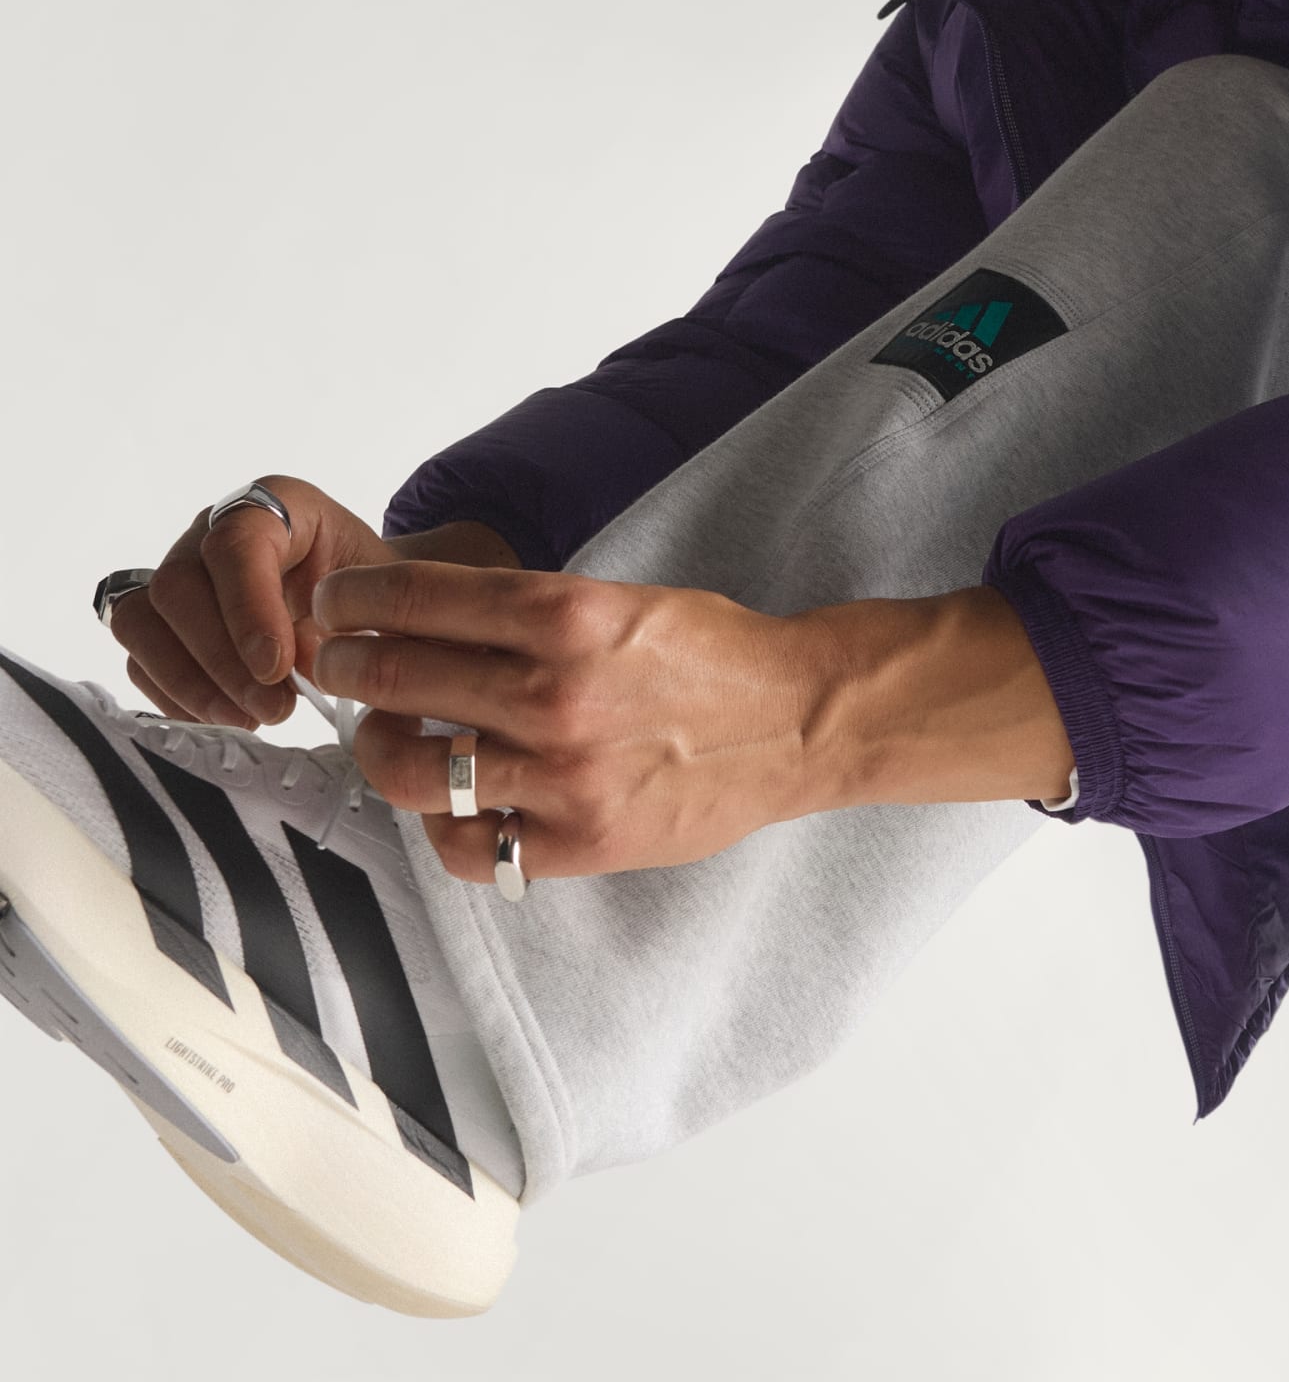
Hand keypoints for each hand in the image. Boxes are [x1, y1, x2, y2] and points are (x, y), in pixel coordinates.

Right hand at [99, 474, 520, 729]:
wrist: (365, 595)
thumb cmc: (377, 588)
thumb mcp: (389, 590)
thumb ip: (365, 619)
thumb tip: (325, 668)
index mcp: (275, 504)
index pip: (236, 543)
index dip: (248, 608)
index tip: (277, 667)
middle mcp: (214, 528)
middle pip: (179, 587)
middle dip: (223, 661)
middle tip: (274, 709)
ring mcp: (179, 569)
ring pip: (144, 621)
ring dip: (192, 682)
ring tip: (250, 718)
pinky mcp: (161, 615)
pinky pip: (139, 654)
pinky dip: (175, 694)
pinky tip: (224, 716)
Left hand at [312, 561, 827, 880]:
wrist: (797, 720)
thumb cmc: (712, 654)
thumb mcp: (620, 599)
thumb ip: (526, 611)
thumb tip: (423, 616)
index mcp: (566, 614)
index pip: (415, 598)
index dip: (355, 599)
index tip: (336, 604)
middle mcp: (554, 692)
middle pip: (395, 678)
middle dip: (347, 665)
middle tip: (340, 662)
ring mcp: (562, 775)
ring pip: (411, 770)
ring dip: (377, 747)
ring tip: (385, 736)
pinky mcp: (578, 841)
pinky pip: (466, 846)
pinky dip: (441, 825)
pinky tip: (451, 800)